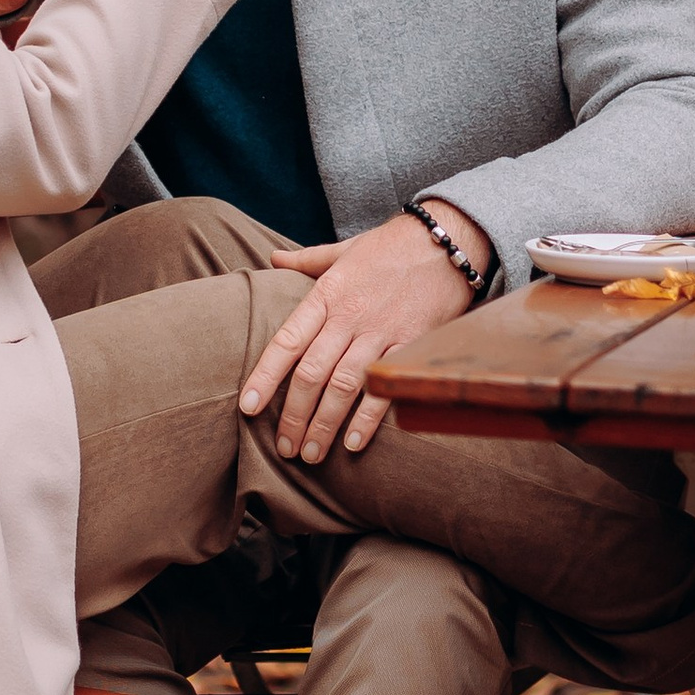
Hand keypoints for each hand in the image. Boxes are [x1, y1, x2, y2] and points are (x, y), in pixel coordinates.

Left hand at [241, 200, 491, 463]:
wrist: (447, 240)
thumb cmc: (390, 247)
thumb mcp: (344, 250)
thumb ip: (306, 261)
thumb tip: (272, 259)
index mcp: (326, 295)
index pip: (286, 341)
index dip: (264, 377)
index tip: (247, 407)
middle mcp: (349, 317)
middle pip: (311, 374)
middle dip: (293, 416)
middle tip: (283, 448)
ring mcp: (380, 333)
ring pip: (343, 387)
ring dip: (323, 425)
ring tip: (310, 454)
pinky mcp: (410, 346)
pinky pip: (384, 388)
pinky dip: (367, 420)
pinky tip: (352, 445)